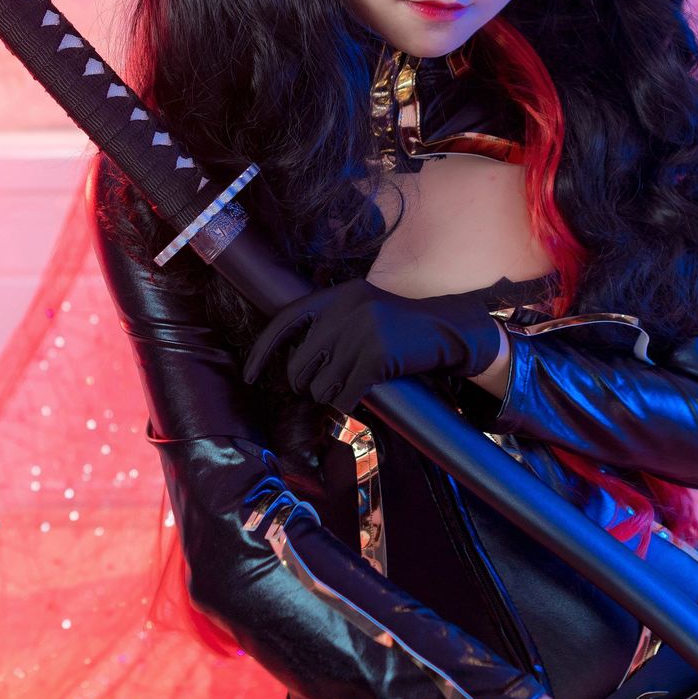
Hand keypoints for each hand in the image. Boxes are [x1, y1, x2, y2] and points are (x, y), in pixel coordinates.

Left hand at [242, 278, 502, 414]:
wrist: (448, 329)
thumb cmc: (400, 329)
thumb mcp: (363, 311)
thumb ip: (331, 325)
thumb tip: (294, 364)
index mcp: (337, 296)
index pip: (285, 321)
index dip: (263, 351)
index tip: (249, 375)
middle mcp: (345, 310)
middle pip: (299, 365)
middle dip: (307, 384)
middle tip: (325, 386)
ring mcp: (361, 332)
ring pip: (320, 386)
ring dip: (332, 395)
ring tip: (353, 384)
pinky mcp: (376, 356)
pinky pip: (344, 396)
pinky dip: (349, 402)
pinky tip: (363, 393)